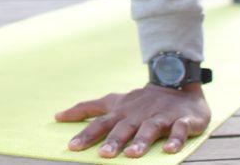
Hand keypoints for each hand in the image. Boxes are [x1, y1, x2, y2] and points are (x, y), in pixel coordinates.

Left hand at [55, 83, 210, 157]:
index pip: (100, 125)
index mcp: (121, 113)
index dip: (86, 135)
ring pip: (150, 130)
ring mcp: (160, 117)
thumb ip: (87, 109)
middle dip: (113, 141)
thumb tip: (57, 116)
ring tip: (132, 154)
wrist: (176, 84)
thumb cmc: (139, 101)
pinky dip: (175, 139)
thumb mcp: (112, 102)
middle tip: (103, 155)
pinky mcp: (182, 120)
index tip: (72, 147)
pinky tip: (169, 151)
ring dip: (141, 142)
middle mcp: (138, 116)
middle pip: (124, 129)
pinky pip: (179, 130)